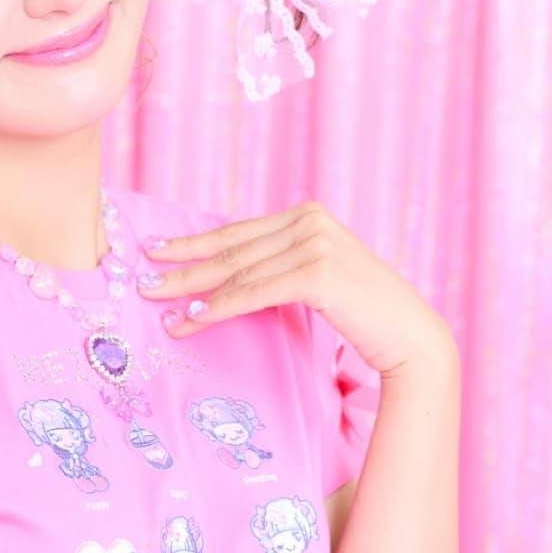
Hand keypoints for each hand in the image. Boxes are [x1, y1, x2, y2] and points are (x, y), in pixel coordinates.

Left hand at [136, 201, 456, 377]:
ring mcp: (315, 243)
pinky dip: (221, 306)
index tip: (156, 251)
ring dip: (194, 292)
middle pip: (231, 250)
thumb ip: (278, 266)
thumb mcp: (314, 278)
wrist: (410, 337)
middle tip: (142, 280)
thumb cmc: (360, 313)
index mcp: (306, 216)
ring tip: (159, 307)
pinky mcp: (318, 272)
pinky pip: (255, 292)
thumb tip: (225, 277)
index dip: (194, 243)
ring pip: (238, 272)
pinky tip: (194, 318)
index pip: (237, 233)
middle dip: (183, 266)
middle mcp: (309, 221)